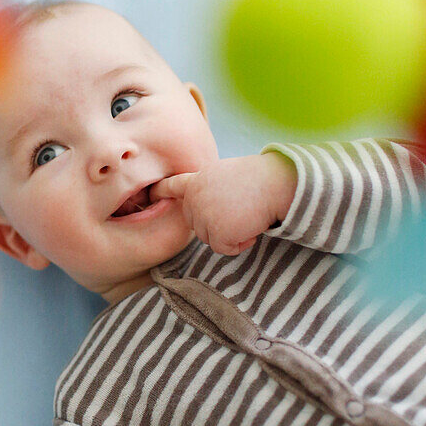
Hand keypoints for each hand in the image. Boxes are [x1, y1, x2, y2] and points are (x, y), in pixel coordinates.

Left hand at [149, 153, 295, 255]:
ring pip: (210, 238)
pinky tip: (251, 230)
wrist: (275, 184)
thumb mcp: (226, 176)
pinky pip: (224, 249)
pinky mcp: (216, 231)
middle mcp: (194, 197)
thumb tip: (212, 210)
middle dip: (217, 225)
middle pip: (196, 224)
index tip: (151, 194)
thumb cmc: (260, 179)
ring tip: (247, 218)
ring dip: (230, 235)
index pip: (173, 186)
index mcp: (197, 180)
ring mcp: (203, 215)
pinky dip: (239, 244)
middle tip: (239, 213)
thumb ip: (211, 191)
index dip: (161, 192)